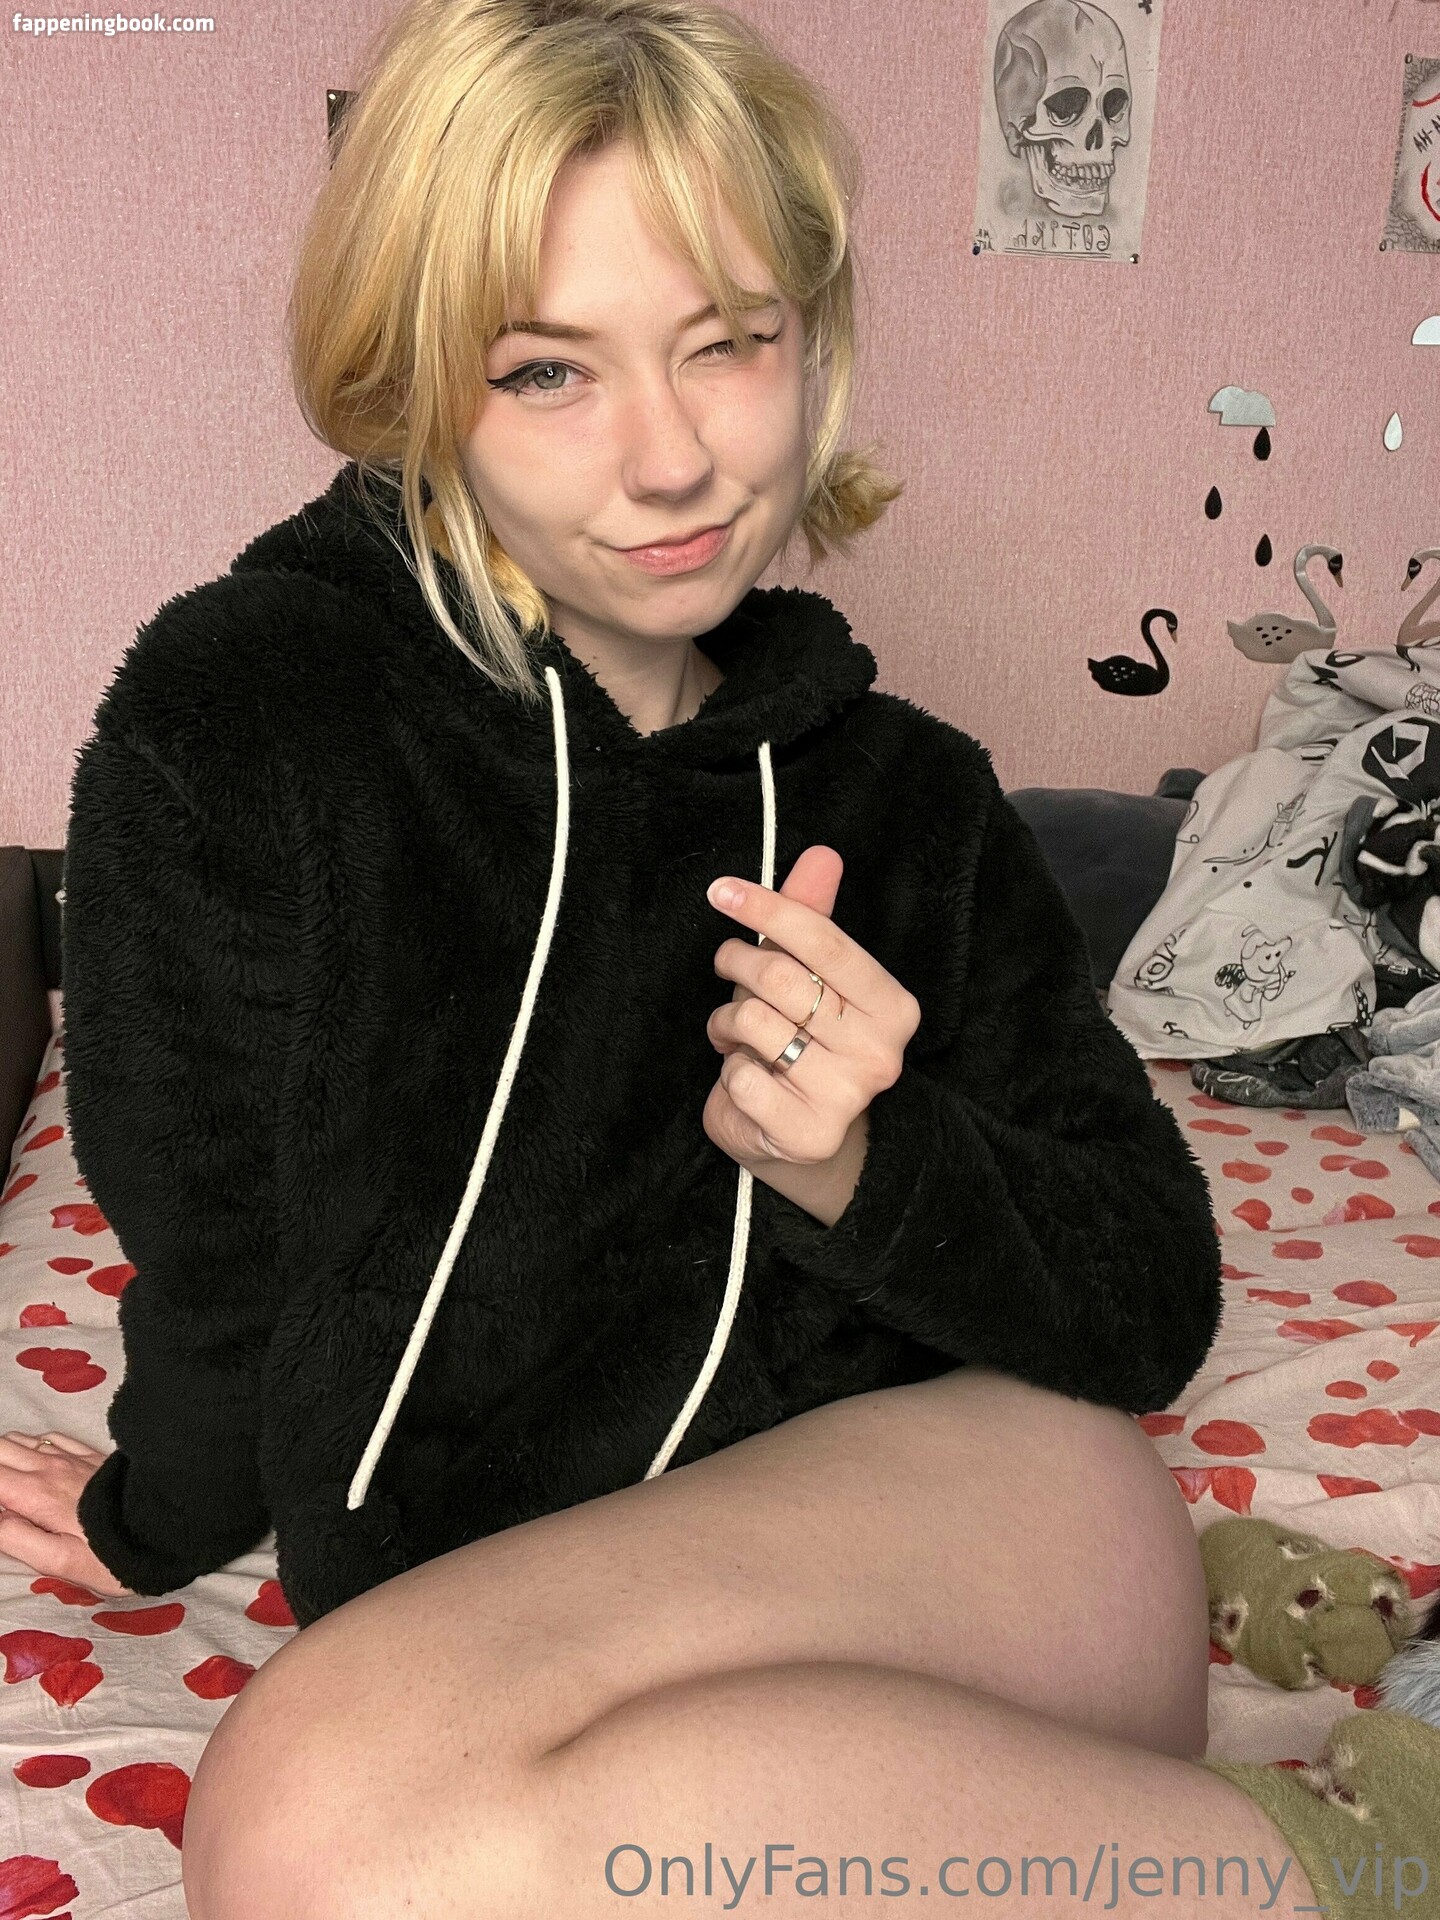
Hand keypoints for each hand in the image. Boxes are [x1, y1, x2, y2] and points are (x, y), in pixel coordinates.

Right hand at [0, 1431, 135, 1597]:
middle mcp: (50, 1467)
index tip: (2, 1509)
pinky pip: (50, 1437)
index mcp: (36, 1494)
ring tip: (7, 1486)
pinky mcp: (90, 1456)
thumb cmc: (111, 1554)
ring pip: (19, 1440)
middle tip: (4, 1498)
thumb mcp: (58, 1561)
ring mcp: (71, 1457)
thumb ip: (15, 1539)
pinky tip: (34, 1466)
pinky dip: (31, 1446)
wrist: (166, 1529)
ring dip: (4, 1457)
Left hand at [703, 846, 920, 1166]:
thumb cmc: (803, 1042)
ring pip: (754, 1023)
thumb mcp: (810, 977)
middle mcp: (880, 1052)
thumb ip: (812, 918)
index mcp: (892, 1006)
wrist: (798, 1135)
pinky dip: (728, 1072)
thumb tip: (821, 855)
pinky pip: (740, 1078)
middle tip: (728, 970)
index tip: (721, 891)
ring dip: (727, 1021)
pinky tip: (745, 1077)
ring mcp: (848, 1097)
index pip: (825, 941)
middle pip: (781, 978)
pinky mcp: (809, 1134)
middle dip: (738, 965)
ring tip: (735, 1033)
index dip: (768, 908)